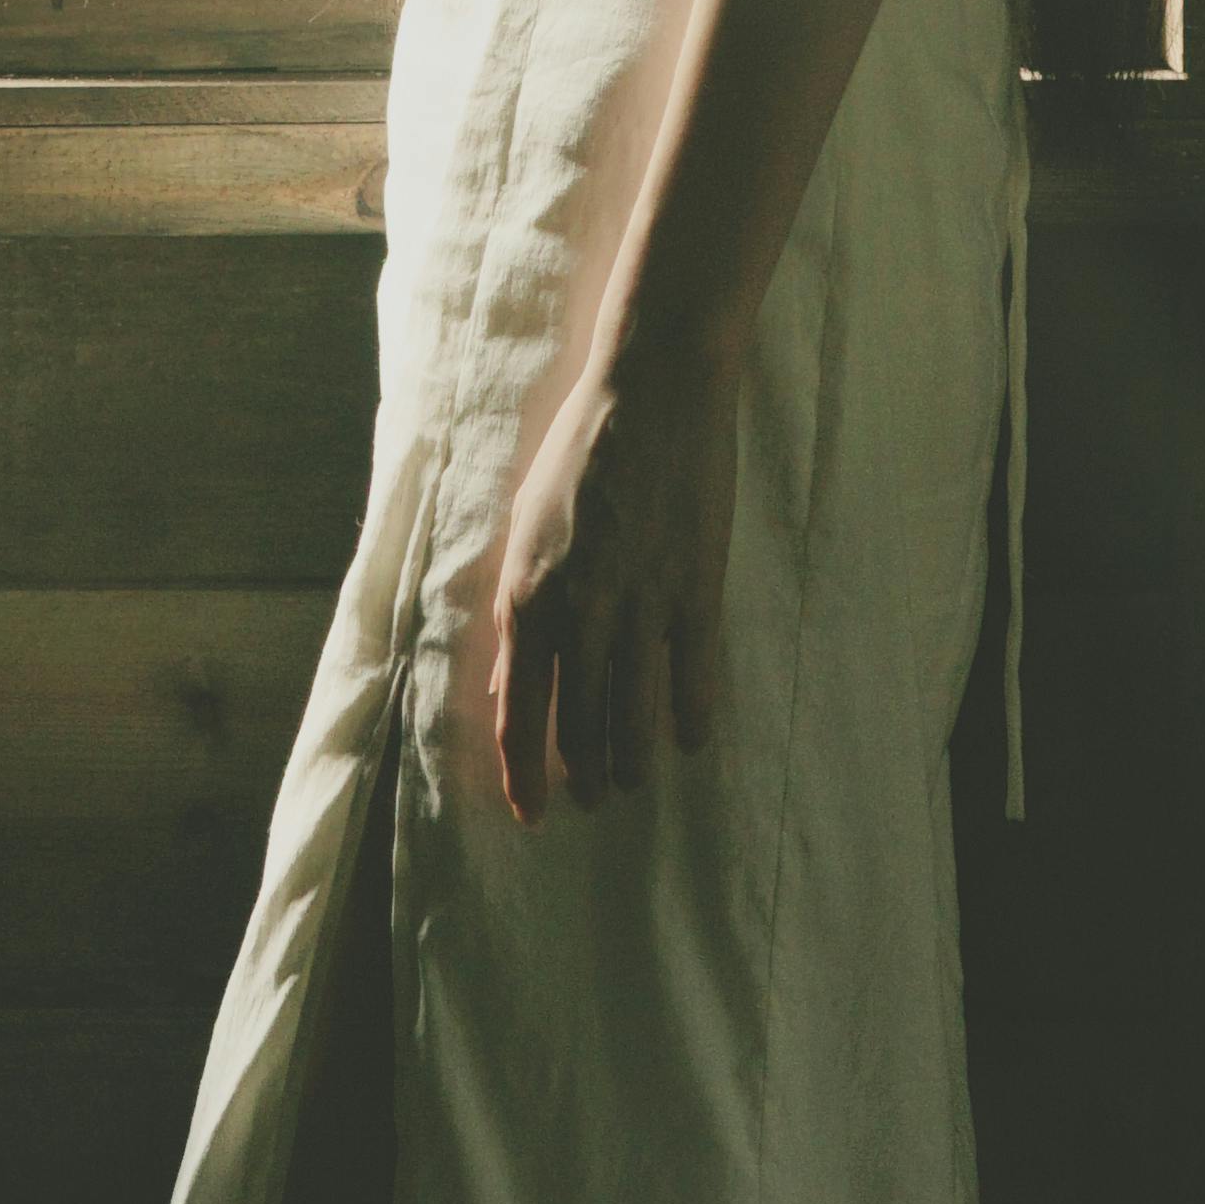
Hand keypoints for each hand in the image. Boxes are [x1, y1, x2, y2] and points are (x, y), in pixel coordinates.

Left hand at [487, 341, 741, 819]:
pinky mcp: (694, 591)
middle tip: (591, 798)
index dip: (525, 773)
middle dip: (583, 774)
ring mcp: (640, 606)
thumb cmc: (579, 453)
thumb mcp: (526, 530)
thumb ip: (518, 613)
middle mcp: (579, 614)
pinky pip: (692, 679)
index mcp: (527, 596)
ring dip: (630, 760)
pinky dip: (690, 719)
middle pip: (579, 725)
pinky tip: (689, 741)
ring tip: (631, 783)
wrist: (651, 391)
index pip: (519, 714)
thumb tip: (510, 687)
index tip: (532, 812)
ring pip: (634, 715)